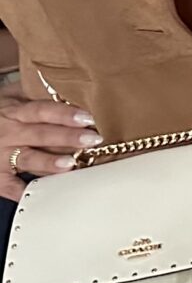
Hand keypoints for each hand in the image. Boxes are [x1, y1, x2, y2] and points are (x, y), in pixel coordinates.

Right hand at [0, 79, 99, 203]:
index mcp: (15, 111)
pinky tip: (45, 194)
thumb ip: (38, 94)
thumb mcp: (14, 96)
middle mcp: (8, 133)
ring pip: (28, 159)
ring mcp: (1, 155)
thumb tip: (76, 88)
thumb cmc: (2, 112)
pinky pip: (10, 186)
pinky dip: (25, 192)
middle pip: (40, 134)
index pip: (41, 110)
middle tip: (93, 139)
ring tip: (70, 164)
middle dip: (67, 137)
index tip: (88, 117)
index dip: (64, 114)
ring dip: (50, 163)